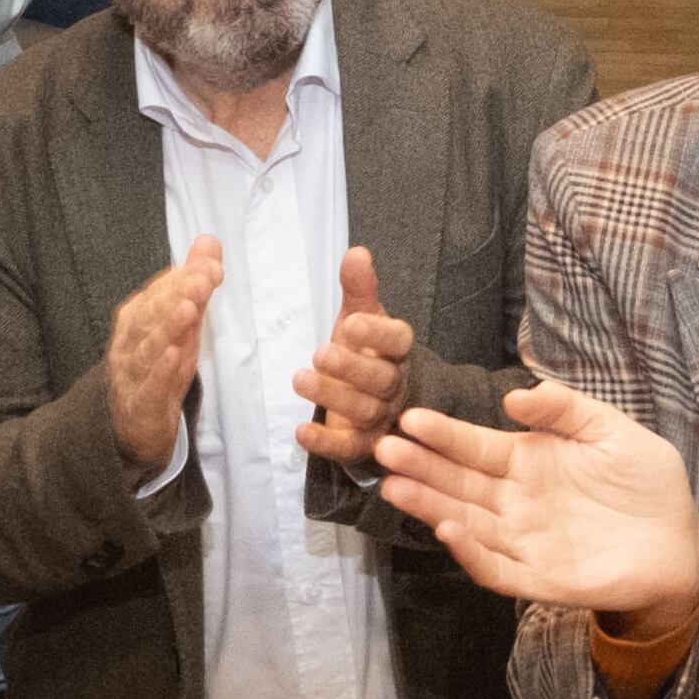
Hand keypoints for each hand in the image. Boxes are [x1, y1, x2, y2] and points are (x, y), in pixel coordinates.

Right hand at [106, 239, 225, 473]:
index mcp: (136, 319)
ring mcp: (132, 375)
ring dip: (168, 328)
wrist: (132, 426)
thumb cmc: (158, 365)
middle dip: (176, 295)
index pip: (159, 292)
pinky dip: (160, 371)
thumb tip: (209, 241)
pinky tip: (175, 355)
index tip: (210, 264)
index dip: (183, 277)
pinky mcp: (141, 405)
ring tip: (189, 309)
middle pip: (151, 316)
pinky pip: (150, 387)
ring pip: (148, 349)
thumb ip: (192, 283)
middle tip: (203, 278)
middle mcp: (129, 343)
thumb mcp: (178, 322)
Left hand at [287, 247, 417, 469]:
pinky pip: (347, 447)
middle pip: (379, 378)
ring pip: (362, 410)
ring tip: (300, 379)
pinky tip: (300, 431)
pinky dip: (324, 441)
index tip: (351, 324)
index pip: (398, 341)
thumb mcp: (363, 319)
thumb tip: (356, 251)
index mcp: (398, 351)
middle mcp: (395, 385)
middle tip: (320, 353)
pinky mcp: (363, 445)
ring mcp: (382, 418)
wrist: (379, 405)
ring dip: (332, 396)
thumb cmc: (367, 353)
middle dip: (351, 367)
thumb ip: (360, 289)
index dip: (377, 335)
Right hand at [378, 380, 698, 621]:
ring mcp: (524, 541)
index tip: (409, 418)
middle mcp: (516, 501)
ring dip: (430, 506)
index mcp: (529, 461)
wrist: (680, 544)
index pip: (474, 446)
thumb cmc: (648, 484)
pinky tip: (448, 529)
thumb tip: (514, 395)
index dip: (442, 433)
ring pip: (465, 522)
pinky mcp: (538, 579)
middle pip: (458, 482)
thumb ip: (566, 408)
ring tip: (395, 486)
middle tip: (384, 448)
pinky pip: (495, 568)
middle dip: (420, 466)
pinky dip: (470, 552)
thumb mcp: (612, 430)